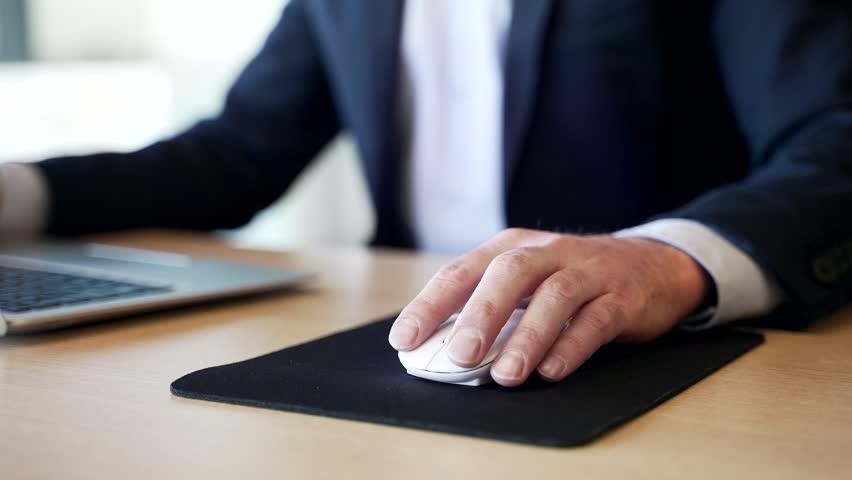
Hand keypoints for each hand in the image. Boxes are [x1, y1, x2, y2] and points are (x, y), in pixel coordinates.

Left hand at [388, 228, 709, 386]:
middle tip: (459, 355)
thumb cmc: (570, 279)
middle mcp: (548, 252)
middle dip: (480, 314)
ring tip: (506, 374)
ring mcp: (588, 271)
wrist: (651, 265)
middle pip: (509, 274)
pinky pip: (596, 321)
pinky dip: (571, 347)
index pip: (462, 271)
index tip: (404, 339)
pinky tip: (551, 371)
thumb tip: (439, 350)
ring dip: (527, 337)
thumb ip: (488, 307)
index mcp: (512, 248)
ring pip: (555, 297)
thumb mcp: (526, 281)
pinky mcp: (622, 296)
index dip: (431, 304)